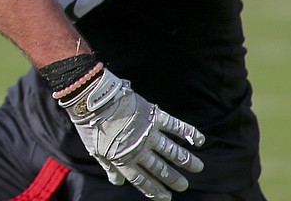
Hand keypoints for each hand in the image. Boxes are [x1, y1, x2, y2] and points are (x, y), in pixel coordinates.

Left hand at [58, 68, 203, 199]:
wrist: (92, 100)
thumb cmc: (90, 125)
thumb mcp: (95, 149)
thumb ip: (109, 166)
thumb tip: (117, 182)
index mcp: (123, 160)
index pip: (143, 181)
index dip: (155, 190)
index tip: (167, 198)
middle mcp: (139, 149)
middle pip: (160, 168)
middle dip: (173, 178)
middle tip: (184, 185)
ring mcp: (148, 133)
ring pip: (172, 151)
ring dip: (186, 160)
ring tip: (198, 167)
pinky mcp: (153, 116)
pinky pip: (175, 126)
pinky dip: (188, 132)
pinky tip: (199, 140)